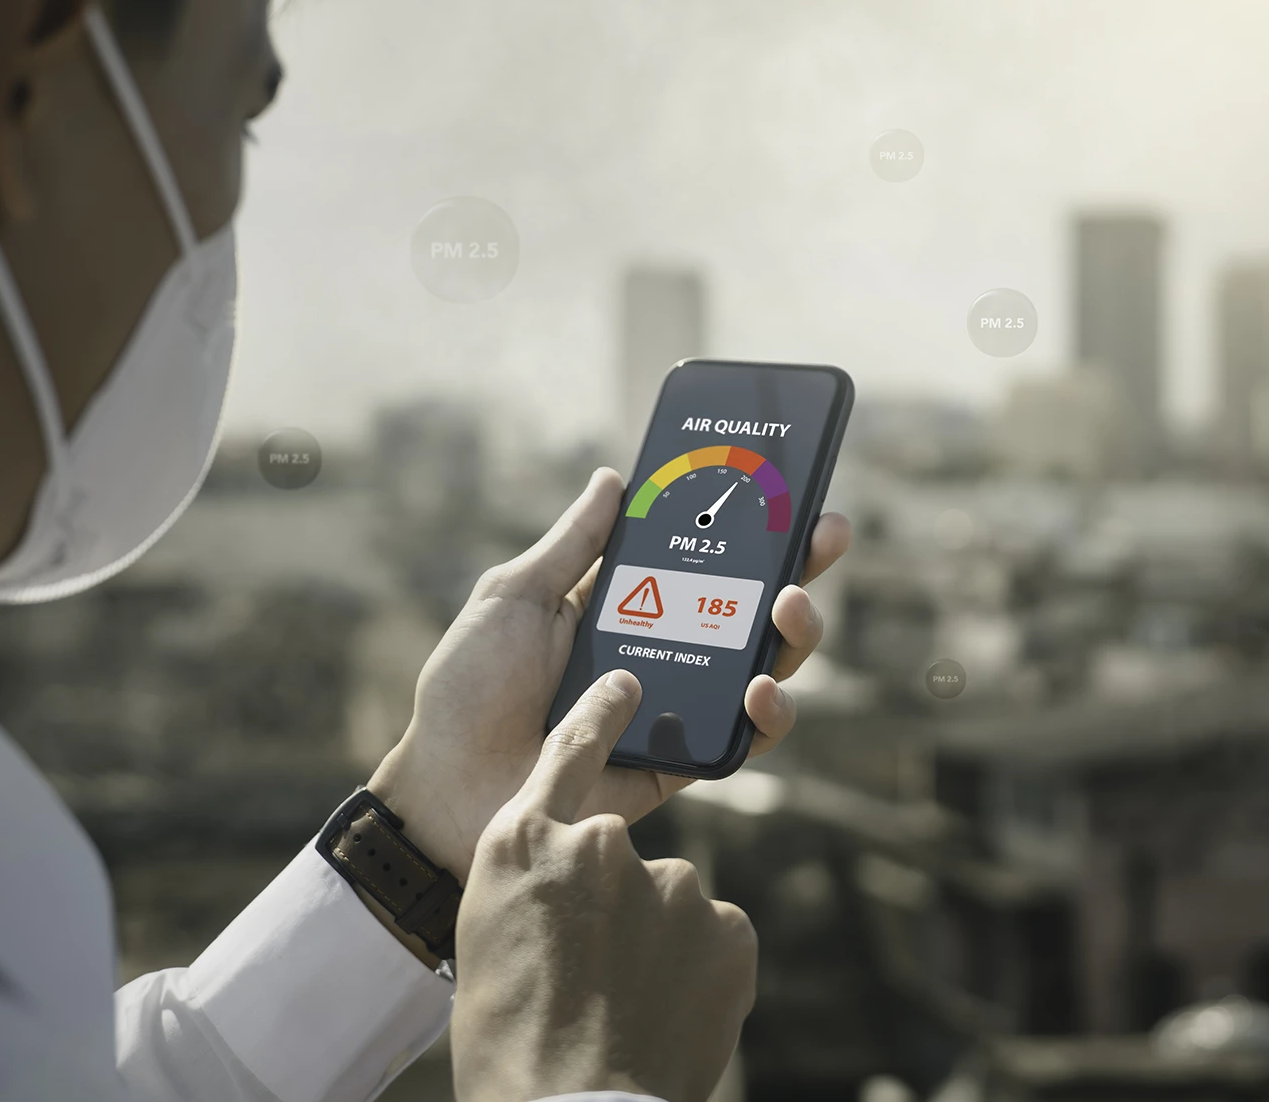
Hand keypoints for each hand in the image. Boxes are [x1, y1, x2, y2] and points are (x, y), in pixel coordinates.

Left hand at [366, 467, 851, 883]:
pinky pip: (742, 739)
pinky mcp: (679, 762)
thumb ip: (572, 544)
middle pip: (750, 607)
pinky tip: (762, 687)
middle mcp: (662, 652)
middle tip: (823, 535)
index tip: (788, 489)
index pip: (703, 558)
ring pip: (763, 668)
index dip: (750, 526)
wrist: (445, 791)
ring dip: (795, 635)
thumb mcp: (515, 597)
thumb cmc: (467, 691)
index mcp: (626, 605)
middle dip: (798, 568)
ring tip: (791, 607)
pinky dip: (765, 714)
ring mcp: (675, 708)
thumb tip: (615, 478)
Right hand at [451, 669, 755, 1101]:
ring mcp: (672, 882)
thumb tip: (577, 886)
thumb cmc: (509, 1040)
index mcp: (522, 843)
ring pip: (672, 904)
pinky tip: (666, 1015)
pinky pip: (714, 938)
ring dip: (656, 946)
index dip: (600, 715)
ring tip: (623, 1010)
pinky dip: (697, 971)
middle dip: (617, 910)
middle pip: (623, 860)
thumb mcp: (488, 938)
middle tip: (593, 979)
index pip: (568, 752)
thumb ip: (538, 884)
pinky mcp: (728, 927)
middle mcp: (601, 844)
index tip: (627, 686)